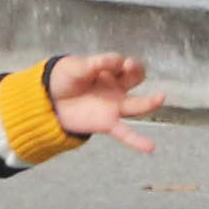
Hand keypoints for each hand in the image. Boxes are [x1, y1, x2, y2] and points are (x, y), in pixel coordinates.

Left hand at [43, 52, 166, 151]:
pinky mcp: (107, 123)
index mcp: (109, 71)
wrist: (47, 100)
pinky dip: (138, 141)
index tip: (120, 62)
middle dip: (136, 71)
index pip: (126, 64)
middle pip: (136, 79)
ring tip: (160, 97)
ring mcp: (113, 107)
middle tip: (128, 66)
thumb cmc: (64, 79)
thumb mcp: (78, 65)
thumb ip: (98, 63)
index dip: (126, 62)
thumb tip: (119, 60)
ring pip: (137, 105)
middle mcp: (116, 88)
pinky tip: (150, 148)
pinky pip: (125, 133)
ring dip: (149, 102)